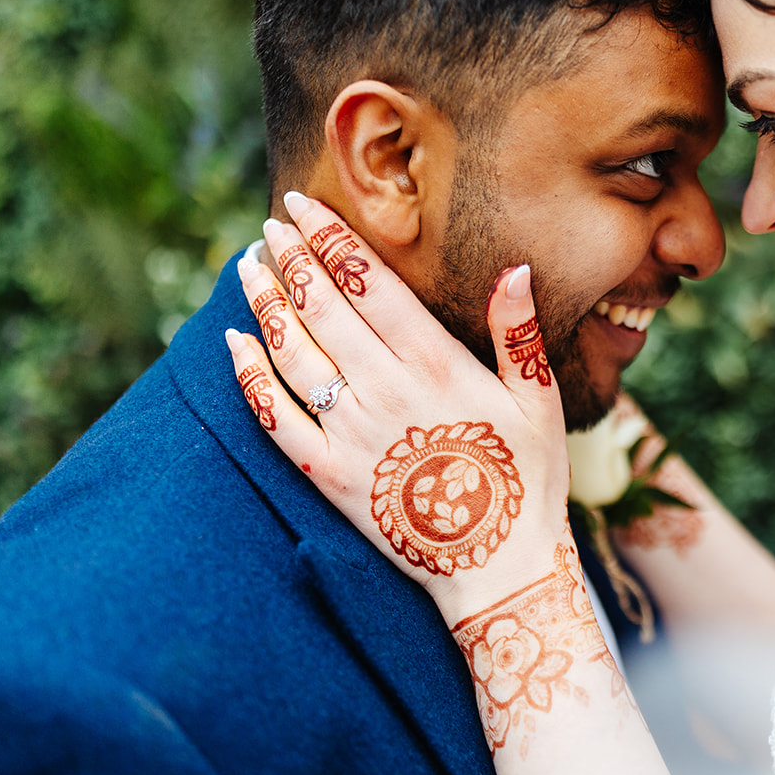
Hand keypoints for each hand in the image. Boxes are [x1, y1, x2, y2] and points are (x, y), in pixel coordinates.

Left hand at [224, 192, 569, 622]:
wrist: (499, 568)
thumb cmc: (527, 480)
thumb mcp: (540, 400)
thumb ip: (519, 332)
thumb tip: (515, 267)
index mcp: (437, 364)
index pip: (370, 284)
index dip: (331, 240)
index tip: (302, 206)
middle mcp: (385, 391)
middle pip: (323, 308)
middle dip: (291, 258)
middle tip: (269, 224)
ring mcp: (350, 434)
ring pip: (291, 353)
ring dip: (264, 304)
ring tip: (246, 267)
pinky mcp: (327, 476)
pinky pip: (273, 418)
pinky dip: (249, 377)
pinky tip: (234, 345)